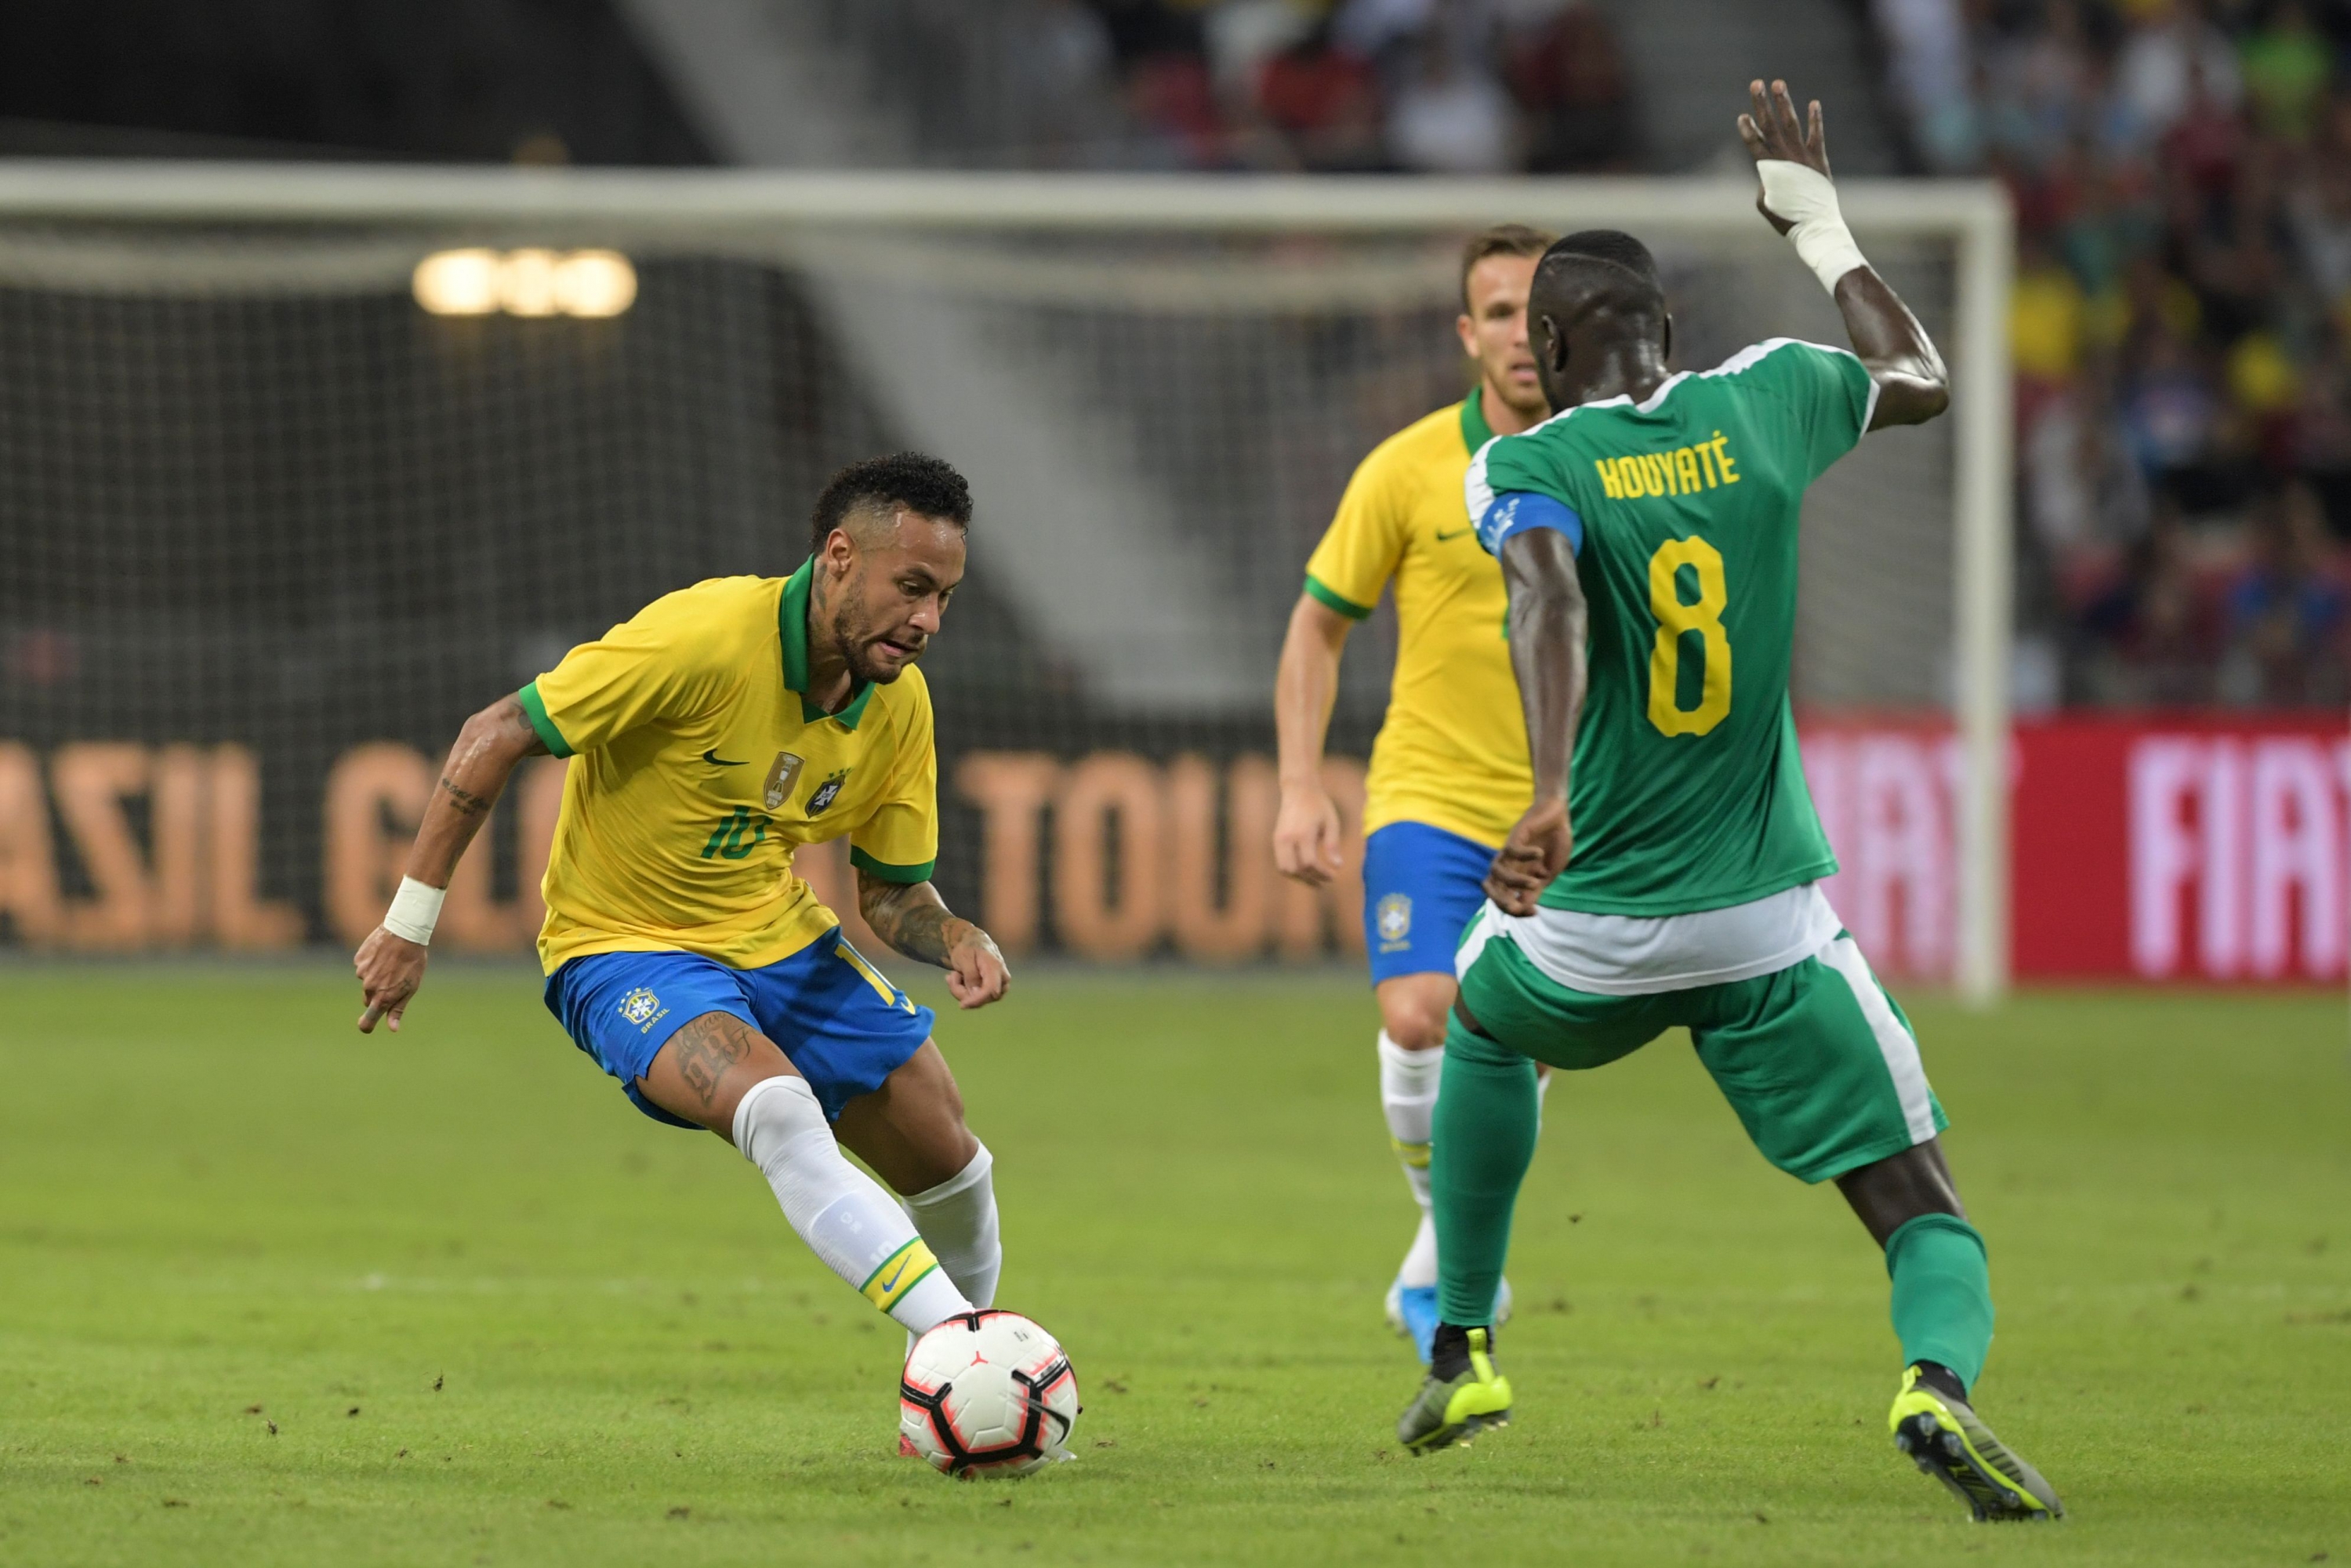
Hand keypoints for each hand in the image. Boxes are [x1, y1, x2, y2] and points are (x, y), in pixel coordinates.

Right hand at [354, 926, 427, 1032]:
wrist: (404, 933)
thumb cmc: (412, 962)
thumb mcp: (411, 988)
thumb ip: (398, 1009)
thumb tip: (392, 1028)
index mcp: (382, 998)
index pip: (367, 1021)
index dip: (367, 1025)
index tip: (367, 1027)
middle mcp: (369, 987)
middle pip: (368, 999)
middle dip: (377, 995)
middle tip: (393, 982)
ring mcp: (362, 973)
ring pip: (367, 980)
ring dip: (376, 976)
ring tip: (391, 963)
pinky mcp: (358, 959)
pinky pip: (363, 966)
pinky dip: (371, 963)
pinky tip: (383, 954)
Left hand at [942, 922, 1010, 1010]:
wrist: (973, 942)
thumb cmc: (968, 947)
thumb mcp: (964, 957)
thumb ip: (970, 975)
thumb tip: (975, 993)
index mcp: (995, 966)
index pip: (991, 989)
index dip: (977, 1000)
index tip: (962, 1005)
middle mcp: (1002, 978)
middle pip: (985, 998)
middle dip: (963, 992)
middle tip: (951, 976)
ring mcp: (999, 986)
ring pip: (980, 1001)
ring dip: (961, 991)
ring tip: (954, 974)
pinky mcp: (992, 991)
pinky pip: (977, 999)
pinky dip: (964, 992)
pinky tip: (958, 978)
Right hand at [1272, 782, 1343, 886]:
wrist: (1298, 789)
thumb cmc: (1319, 805)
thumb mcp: (1331, 823)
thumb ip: (1333, 845)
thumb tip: (1338, 866)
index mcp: (1303, 833)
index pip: (1309, 863)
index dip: (1322, 874)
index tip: (1333, 876)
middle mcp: (1287, 838)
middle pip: (1294, 870)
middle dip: (1309, 879)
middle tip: (1323, 882)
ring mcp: (1279, 839)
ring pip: (1284, 869)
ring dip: (1299, 877)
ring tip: (1314, 879)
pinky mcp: (1276, 839)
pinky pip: (1281, 861)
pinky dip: (1292, 870)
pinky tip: (1305, 870)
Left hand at [1483, 797, 1569, 915]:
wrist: (1557, 814)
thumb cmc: (1555, 843)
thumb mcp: (1550, 872)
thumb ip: (1536, 888)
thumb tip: (1524, 906)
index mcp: (1518, 877)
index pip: (1506, 898)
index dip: (1515, 911)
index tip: (1534, 913)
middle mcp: (1510, 866)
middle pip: (1491, 887)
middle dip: (1501, 901)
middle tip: (1517, 907)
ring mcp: (1510, 851)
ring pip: (1496, 871)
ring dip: (1515, 881)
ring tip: (1535, 882)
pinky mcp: (1515, 836)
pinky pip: (1511, 849)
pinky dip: (1525, 855)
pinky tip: (1540, 853)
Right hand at [1737, 78, 1830, 233]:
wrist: (1815, 226)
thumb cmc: (1786, 218)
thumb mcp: (1766, 204)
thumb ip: (1765, 182)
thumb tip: (1768, 170)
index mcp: (1770, 170)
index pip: (1755, 144)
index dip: (1748, 129)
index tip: (1742, 115)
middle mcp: (1785, 159)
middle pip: (1770, 126)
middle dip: (1762, 104)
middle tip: (1756, 84)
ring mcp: (1803, 157)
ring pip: (1791, 124)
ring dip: (1784, 102)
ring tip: (1778, 83)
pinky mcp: (1819, 159)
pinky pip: (1817, 135)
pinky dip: (1815, 119)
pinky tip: (1813, 103)